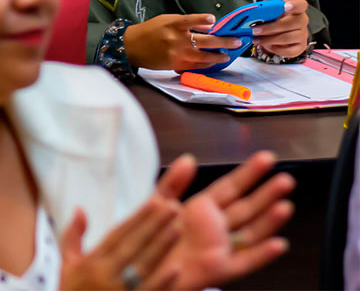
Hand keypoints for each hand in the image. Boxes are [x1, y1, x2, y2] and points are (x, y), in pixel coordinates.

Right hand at [58, 198, 179, 289]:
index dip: (137, 218)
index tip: (154, 202)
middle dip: (153, 226)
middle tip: (172, 209)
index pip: (118, 235)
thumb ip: (73, 236)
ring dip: (161, 249)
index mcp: (91, 263)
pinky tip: (176, 269)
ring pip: (143, 267)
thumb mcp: (67, 265)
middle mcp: (105, 276)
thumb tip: (80, 208)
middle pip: (133, 246)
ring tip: (177, 230)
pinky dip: (162, 282)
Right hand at [122, 13, 241, 70]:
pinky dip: (206, 64)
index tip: (215, 20)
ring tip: (227, 55)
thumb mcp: (165, 20)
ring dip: (219, 56)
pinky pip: (195, 66)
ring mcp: (177, 54)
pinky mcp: (175, 65)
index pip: (191, 20)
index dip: (204, 20)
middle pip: (205, 40)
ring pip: (204, 56)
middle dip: (224, 42)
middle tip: (236, 42)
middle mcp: (176, 39)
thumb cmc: (150, 31)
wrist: (132, 47)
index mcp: (172, 24)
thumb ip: (185, 22)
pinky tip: (213, 63)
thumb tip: (207, 25)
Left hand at [152, 152, 293, 288]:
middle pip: (246, 207)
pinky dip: (262, 254)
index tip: (267, 158)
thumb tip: (189, 158)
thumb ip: (173, 182)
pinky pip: (245, 262)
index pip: (230, 186)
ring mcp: (219, 248)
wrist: (140, 266)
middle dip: (266, 194)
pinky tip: (278, 244)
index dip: (249, 172)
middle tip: (286, 180)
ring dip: (269, 220)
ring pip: (251, 232)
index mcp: (202, 209)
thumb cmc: (150, 237)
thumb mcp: (157, 203)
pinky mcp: (218, 269)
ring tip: (285, 205)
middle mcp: (215, 228)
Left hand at [253, 0, 310, 56]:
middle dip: (271, 27)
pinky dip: (276, 49)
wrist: (275, 30)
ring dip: (269, 39)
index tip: (285, 6)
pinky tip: (267, 45)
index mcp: (297, 9)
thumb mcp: (270, 4)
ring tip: (256, 39)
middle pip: (291, 24)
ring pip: (288, 38)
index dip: (294, 5)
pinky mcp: (300, 47)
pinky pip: (289, 51)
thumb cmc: (273, 16)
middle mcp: (302, 21)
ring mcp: (302, 35)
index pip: (301, 5)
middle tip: (255, 30)